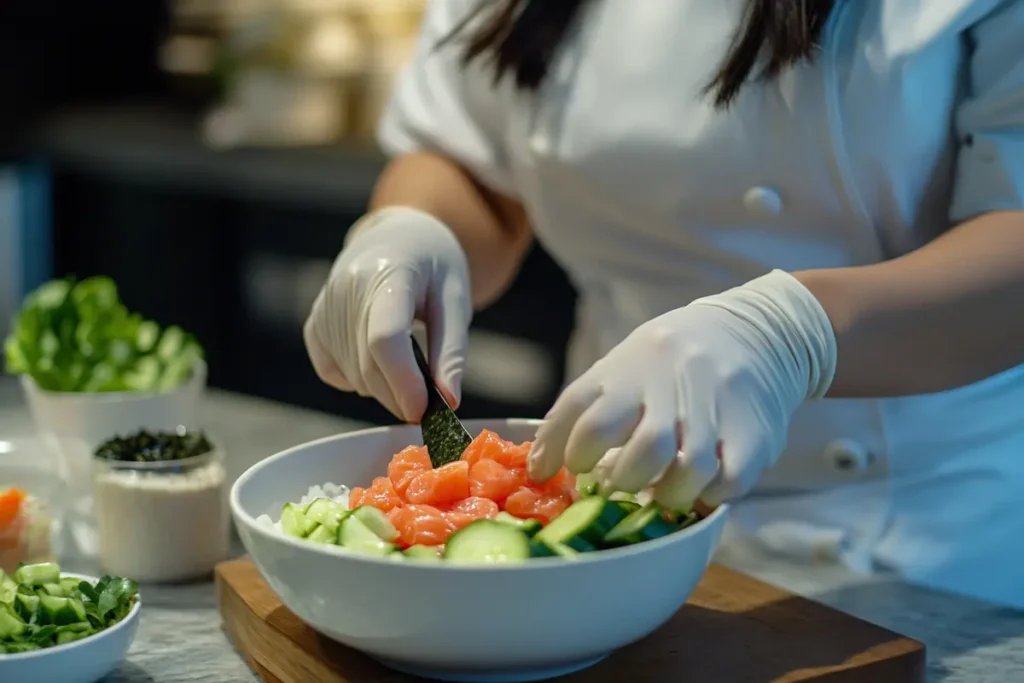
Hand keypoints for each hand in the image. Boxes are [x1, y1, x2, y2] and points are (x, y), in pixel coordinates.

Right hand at [303, 207, 471, 421]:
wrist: (398, 238)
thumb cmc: (434, 267)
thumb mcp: (455, 300)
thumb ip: (452, 351)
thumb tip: (449, 401)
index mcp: (388, 272)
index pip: (385, 337)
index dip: (403, 381)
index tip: (424, 411)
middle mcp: (346, 288)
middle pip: (368, 365)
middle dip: (400, 395)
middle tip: (430, 400)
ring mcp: (324, 307)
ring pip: (354, 376)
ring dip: (385, 388)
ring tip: (411, 365)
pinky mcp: (314, 326)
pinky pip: (335, 373)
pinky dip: (361, 380)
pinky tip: (381, 358)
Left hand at [527, 270, 836, 508]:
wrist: (753, 332)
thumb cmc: (668, 363)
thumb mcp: (623, 367)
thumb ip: (588, 410)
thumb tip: (542, 468)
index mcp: (630, 368)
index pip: (583, 413)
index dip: (560, 451)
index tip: (559, 471)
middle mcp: (672, 385)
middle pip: (642, 448)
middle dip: (621, 479)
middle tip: (616, 484)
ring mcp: (717, 409)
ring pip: (688, 469)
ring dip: (666, 494)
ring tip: (657, 492)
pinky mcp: (754, 434)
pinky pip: (729, 481)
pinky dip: (707, 495)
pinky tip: (698, 489)